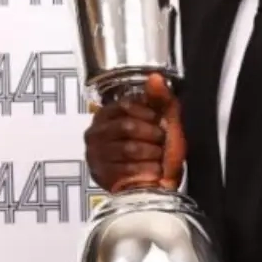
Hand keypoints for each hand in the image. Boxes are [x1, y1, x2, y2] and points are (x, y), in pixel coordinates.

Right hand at [85, 73, 184, 192]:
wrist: (161, 184)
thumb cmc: (162, 151)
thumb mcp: (166, 120)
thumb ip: (161, 98)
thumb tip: (155, 77)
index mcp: (107, 115)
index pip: (126, 105)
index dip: (148, 114)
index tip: (158, 121)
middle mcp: (95, 133)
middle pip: (127, 127)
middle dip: (152, 136)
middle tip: (160, 142)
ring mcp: (95, 155)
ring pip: (128, 148)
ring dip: (151, 154)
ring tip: (157, 157)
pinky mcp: (101, 176)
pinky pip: (127, 170)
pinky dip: (146, 171)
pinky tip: (152, 171)